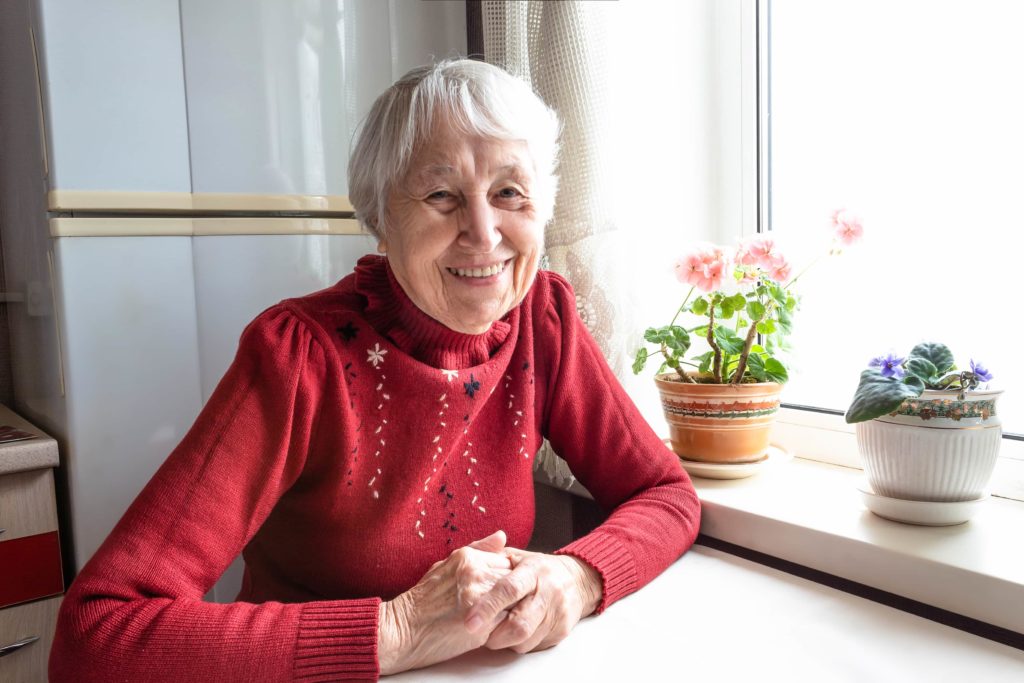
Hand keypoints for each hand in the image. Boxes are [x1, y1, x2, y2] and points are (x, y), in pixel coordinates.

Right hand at [378, 531, 512, 674]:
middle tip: (499, 606)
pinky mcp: (480, 623)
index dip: (505, 579)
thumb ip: (478, 550)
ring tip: (493, 618)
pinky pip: (506, 623)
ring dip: (508, 610)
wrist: (401, 631)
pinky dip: (502, 627)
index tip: (497, 590)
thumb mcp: (445, 565)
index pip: (507, 562)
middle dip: (511, 594)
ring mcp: (479, 598)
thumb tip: (502, 536)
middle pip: (514, 581)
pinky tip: (487, 630)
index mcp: (468, 557)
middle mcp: (475, 574)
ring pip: (513, 601)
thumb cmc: (422, 601)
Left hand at [464, 548, 602, 653]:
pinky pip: (534, 646)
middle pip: (518, 624)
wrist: (578, 580)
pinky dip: (518, 644)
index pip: (509, 590)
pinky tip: (513, 633)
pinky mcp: (561, 630)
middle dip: (493, 635)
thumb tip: (468, 557)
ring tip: (495, 631)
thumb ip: (491, 555)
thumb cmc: (538, 569)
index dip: (488, 607)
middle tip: (479, 633)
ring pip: (525, 640)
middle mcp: (548, 592)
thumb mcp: (516, 556)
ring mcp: (556, 613)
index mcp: (533, 571)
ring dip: (504, 641)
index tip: (469, 622)